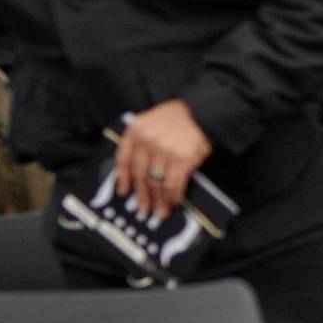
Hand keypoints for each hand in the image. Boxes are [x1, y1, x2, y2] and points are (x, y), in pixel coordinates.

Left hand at [114, 99, 213, 216]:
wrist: (199, 112)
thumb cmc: (173, 120)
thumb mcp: (148, 125)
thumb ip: (139, 145)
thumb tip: (133, 178)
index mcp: (135, 131)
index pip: (124, 160)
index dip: (122, 179)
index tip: (124, 192)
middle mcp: (148, 140)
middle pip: (140, 175)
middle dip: (142, 196)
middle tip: (144, 208)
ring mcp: (165, 150)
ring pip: (157, 183)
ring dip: (159, 201)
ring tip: (160, 210)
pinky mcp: (183, 159)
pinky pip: (174, 184)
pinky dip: (173, 196)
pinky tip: (174, 201)